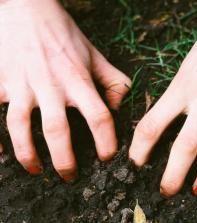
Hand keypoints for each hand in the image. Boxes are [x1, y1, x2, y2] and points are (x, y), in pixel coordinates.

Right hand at [0, 0, 130, 179]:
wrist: (25, 8)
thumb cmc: (63, 35)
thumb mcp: (96, 56)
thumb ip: (113, 82)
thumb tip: (120, 109)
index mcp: (78, 80)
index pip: (99, 116)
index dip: (106, 141)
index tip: (107, 157)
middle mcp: (50, 85)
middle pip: (57, 129)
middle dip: (64, 159)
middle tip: (70, 176)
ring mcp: (20, 84)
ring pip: (20, 126)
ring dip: (28, 154)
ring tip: (36, 170)